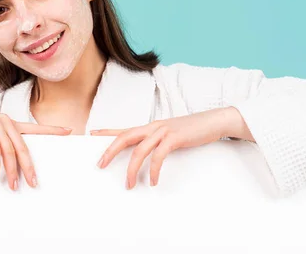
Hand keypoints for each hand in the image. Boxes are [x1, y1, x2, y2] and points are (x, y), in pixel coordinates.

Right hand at [0, 96, 71, 190]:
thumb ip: (0, 140)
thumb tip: (8, 158)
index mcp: (10, 123)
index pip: (35, 127)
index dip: (53, 130)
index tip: (69, 131)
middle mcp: (6, 121)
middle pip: (24, 147)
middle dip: (29, 167)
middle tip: (33, 183)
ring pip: (10, 150)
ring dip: (11, 170)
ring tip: (13, 184)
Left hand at [90, 107, 249, 188]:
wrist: (214, 121)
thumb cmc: (192, 130)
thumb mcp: (171, 134)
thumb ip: (158, 141)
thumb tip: (147, 152)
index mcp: (150, 127)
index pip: (124, 129)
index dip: (107, 131)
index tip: (91, 134)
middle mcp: (153, 127)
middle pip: (125, 137)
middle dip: (110, 150)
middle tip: (100, 164)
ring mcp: (163, 131)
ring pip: (139, 149)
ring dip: (132, 169)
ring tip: (130, 184)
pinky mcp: (174, 138)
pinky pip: (159, 155)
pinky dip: (154, 170)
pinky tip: (154, 181)